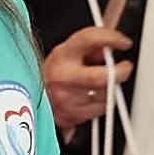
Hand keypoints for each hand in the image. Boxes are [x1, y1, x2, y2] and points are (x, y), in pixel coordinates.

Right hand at [39, 0, 130, 131]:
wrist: (29, 98)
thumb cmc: (51, 74)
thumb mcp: (67, 52)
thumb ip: (91, 47)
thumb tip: (111, 46)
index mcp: (62, 56)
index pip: (89, 38)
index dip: (111, 37)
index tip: (123, 42)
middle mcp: (63, 77)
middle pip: (101, 77)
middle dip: (120, 72)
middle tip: (125, 67)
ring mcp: (66, 99)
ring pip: (104, 96)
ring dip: (111, 89)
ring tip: (103, 84)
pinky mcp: (70, 116)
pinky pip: (100, 110)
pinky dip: (104, 104)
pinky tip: (94, 98)